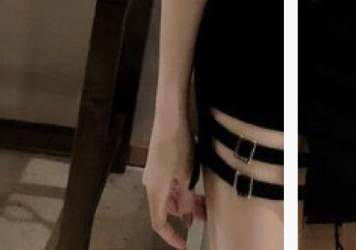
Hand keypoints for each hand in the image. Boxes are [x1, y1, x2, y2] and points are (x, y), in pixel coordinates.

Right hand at [142, 122, 204, 248]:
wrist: (169, 118)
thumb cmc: (177, 146)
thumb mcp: (186, 174)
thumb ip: (186, 198)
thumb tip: (185, 218)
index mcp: (155, 191)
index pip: (158, 223)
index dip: (170, 237)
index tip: (183, 245)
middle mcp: (151, 185)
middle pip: (167, 209)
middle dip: (184, 216)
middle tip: (204, 218)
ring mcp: (154, 175)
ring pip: (169, 197)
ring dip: (184, 203)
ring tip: (204, 204)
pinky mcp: (158, 165)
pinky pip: (168, 186)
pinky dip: (181, 191)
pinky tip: (193, 190)